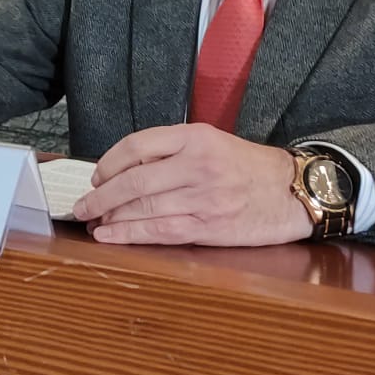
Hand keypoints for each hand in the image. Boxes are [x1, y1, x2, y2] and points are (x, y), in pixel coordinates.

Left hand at [70, 124, 311, 246]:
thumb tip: (123, 169)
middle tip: (82, 205)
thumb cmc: (248, 167)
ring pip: (143, 208)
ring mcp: (204, 198)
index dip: (108, 163)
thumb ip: (171, 151)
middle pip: (134, 181)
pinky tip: (109, 237)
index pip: (137, 146)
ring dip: (110, 218)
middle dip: (100, 196)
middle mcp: (198, 165)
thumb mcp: (212, 142)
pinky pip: (159, 232)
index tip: (96, 176)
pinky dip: (128, 235)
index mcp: (196, 137)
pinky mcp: (209, 226)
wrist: (292, 192)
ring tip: (92, 222)